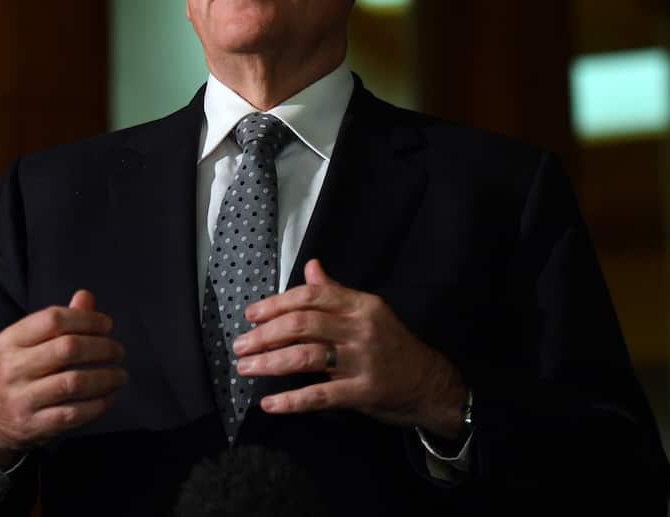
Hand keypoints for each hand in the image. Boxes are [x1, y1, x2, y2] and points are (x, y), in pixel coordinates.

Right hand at [0, 290, 126, 467]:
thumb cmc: (19, 371)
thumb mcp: (28, 343)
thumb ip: (58, 320)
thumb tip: (86, 297)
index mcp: (11, 340)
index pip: (53, 319)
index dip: (87, 319)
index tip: (107, 325)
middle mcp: (13, 368)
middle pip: (68, 349)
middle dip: (102, 348)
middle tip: (118, 351)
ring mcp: (21, 399)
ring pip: (73, 383)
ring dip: (105, 378)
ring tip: (120, 375)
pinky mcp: (33, 425)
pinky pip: (73, 414)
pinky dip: (97, 405)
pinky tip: (108, 397)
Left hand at [232, 259, 466, 438]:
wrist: (430, 383)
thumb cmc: (392, 346)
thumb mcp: (368, 312)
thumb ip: (336, 292)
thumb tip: (311, 267)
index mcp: (360, 305)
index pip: (312, 296)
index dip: (277, 304)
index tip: (252, 315)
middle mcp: (360, 329)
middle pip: (302, 325)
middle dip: (264, 334)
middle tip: (240, 345)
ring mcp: (362, 361)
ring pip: (306, 357)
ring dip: (269, 363)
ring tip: (245, 367)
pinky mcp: (362, 392)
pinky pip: (320, 395)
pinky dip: (291, 400)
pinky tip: (270, 403)